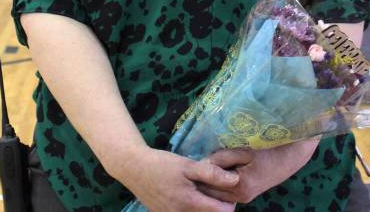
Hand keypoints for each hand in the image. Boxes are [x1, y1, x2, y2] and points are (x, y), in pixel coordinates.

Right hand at [110, 145, 240, 211]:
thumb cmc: (161, 164)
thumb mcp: (188, 165)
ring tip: (201, 188)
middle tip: (215, 186)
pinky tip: (188, 192)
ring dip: (204, 205)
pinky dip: (191, 206)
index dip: (230, 201)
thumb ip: (212, 174)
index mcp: (190, 204)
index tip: (228, 189)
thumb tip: (236, 180)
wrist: (133, 168)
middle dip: (217, 204)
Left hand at [199, 138, 320, 204]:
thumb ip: (222, 157)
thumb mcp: (244, 149)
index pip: (208, 184)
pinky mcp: (245, 194)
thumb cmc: (269, 148)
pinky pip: (224, 193)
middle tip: (190, 166)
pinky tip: (214, 172)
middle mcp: (240, 197)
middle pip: (210, 193)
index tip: (188, 163)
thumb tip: (203, 162)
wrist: (291, 156)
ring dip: (208, 183)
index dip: (197, 173)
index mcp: (239, 186)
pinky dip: (216, 185)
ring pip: (216, 195)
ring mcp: (243, 198)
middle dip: (200, 180)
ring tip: (200, 169)